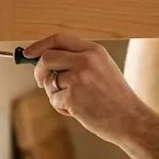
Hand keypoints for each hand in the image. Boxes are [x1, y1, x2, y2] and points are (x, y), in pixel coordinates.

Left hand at [23, 33, 152, 144]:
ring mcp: (79, 79)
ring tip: (75, 101)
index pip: (59, 39)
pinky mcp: (73, 97)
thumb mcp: (102, 68)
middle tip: (41, 81)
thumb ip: (77, 60)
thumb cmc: (115, 97)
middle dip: (38, 71)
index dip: (39, 45)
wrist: (130, 119)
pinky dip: (62, 107)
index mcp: (94, 51)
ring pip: (49, 82)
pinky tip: (79, 111)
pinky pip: (54, 100)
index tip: (28, 53)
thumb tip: (43, 59)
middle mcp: (86, 61)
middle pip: (46, 58)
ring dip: (55, 94)